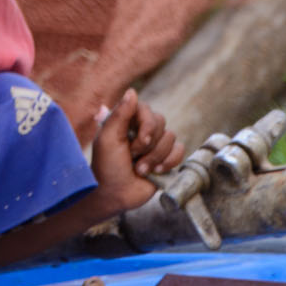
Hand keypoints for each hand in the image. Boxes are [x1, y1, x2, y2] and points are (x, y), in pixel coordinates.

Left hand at [91, 89, 185, 208]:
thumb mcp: (108, 138)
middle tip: (133, 157)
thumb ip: (119, 114)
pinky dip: (169, 162)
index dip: (146, 125)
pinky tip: (156, 172)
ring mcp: (155, 144)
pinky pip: (179, 150)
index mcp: (128, 121)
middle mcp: (143, 129)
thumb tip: (132, 91)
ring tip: (140, 169)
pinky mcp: (166, 158)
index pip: (146, 109)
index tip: (139, 141)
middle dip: (148, 145)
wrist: (114, 194)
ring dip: (155, 157)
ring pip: (171, 137)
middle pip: (161, 122)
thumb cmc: (106, 166)